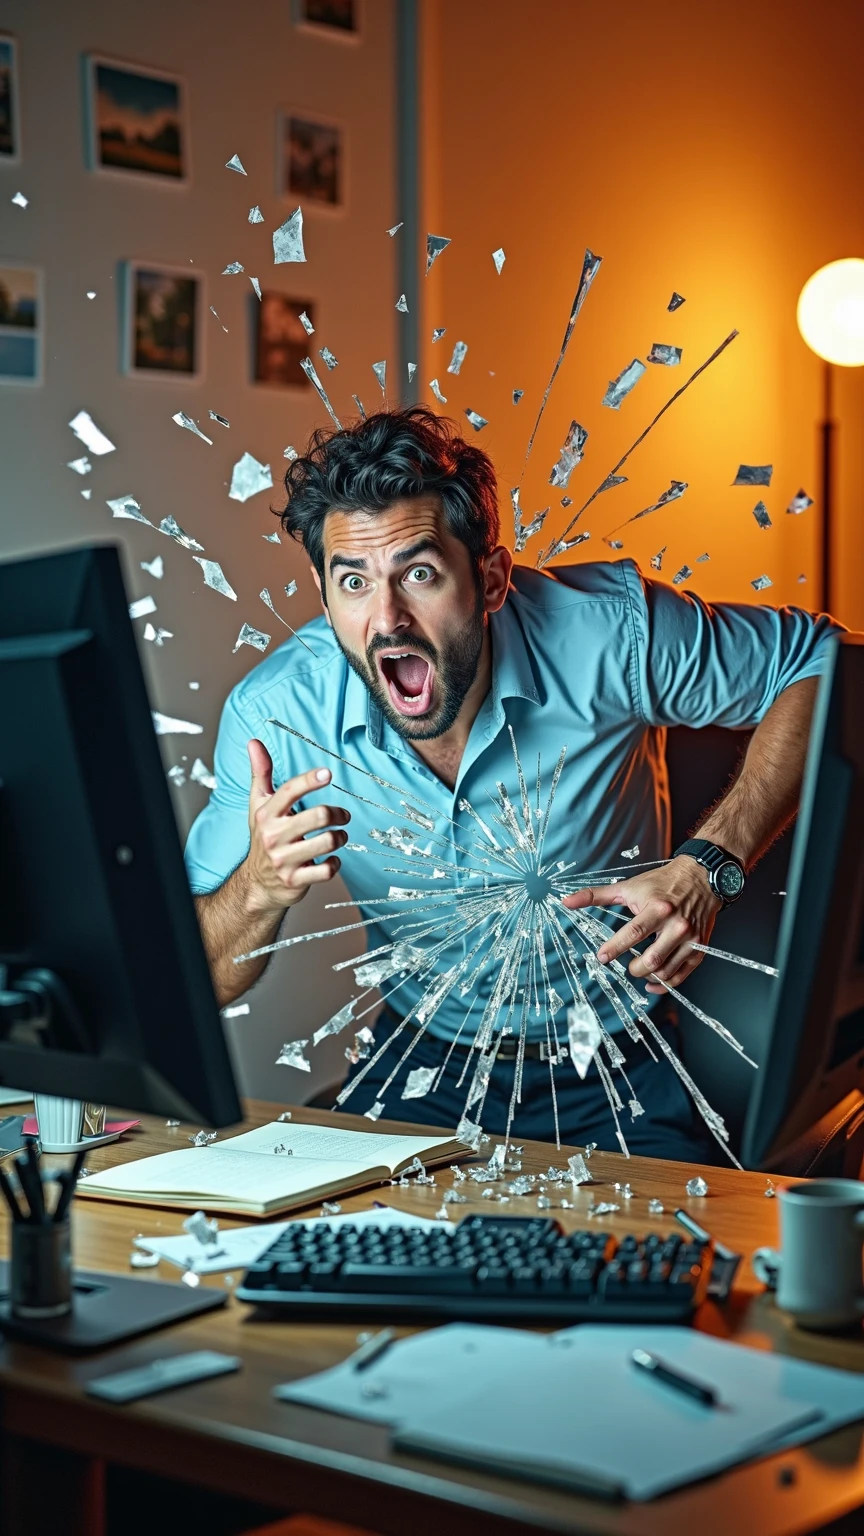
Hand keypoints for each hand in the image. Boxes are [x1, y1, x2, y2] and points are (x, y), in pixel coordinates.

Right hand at [244, 739, 349, 915]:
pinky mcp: (295, 880)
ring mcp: (284, 860)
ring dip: (340, 837)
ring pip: (326, 842)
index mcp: (267, 815)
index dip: (309, 780)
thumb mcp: (259, 805)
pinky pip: (325, 870)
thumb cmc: (263, 838)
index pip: (289, 792)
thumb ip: (260, 773)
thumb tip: (253, 742)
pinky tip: (331, 859)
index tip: (327, 773)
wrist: (256, 883)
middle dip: (337, 814)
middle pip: (317, 817)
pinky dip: (335, 863)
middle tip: (342, 816)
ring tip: (339, 836)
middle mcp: (274, 836)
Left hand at [561, 856, 720, 991]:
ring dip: (647, 976)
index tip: (601, 957)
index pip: (633, 933)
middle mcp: (676, 925)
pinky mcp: (700, 948)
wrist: (701, 877)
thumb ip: (596, 896)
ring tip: (639, 969)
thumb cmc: (662, 882)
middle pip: (651, 960)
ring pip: (665, 971)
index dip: (615, 948)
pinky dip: (665, 985)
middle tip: (627, 964)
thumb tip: (566, 901)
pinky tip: (653, 983)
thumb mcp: (628, 887)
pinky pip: (682, 975)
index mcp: (657, 908)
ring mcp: (690, 939)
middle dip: (633, 968)